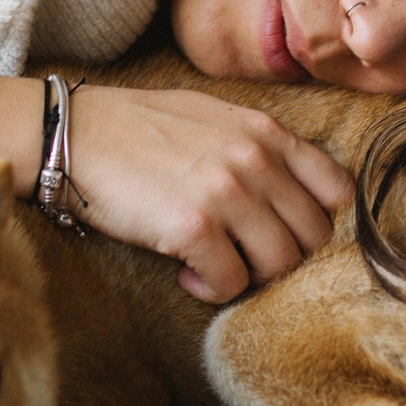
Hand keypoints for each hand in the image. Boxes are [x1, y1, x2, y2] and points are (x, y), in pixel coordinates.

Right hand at [64, 85, 353, 303]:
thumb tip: (289, 185)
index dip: (314, 219)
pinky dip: (211, 289)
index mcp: (264, 132)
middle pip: (312, 237)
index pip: (337, 190)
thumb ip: (256, 144)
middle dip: (279, 253)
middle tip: (240, 252)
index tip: (280, 228)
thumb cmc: (133, 126)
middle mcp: (255, 160)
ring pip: (279, 265)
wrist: (68, 133)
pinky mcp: (193, 228)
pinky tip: (185, 273)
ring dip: (248, 274)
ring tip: (213, 263)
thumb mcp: (209, 115)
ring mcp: (227, 193)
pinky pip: (231, 283)